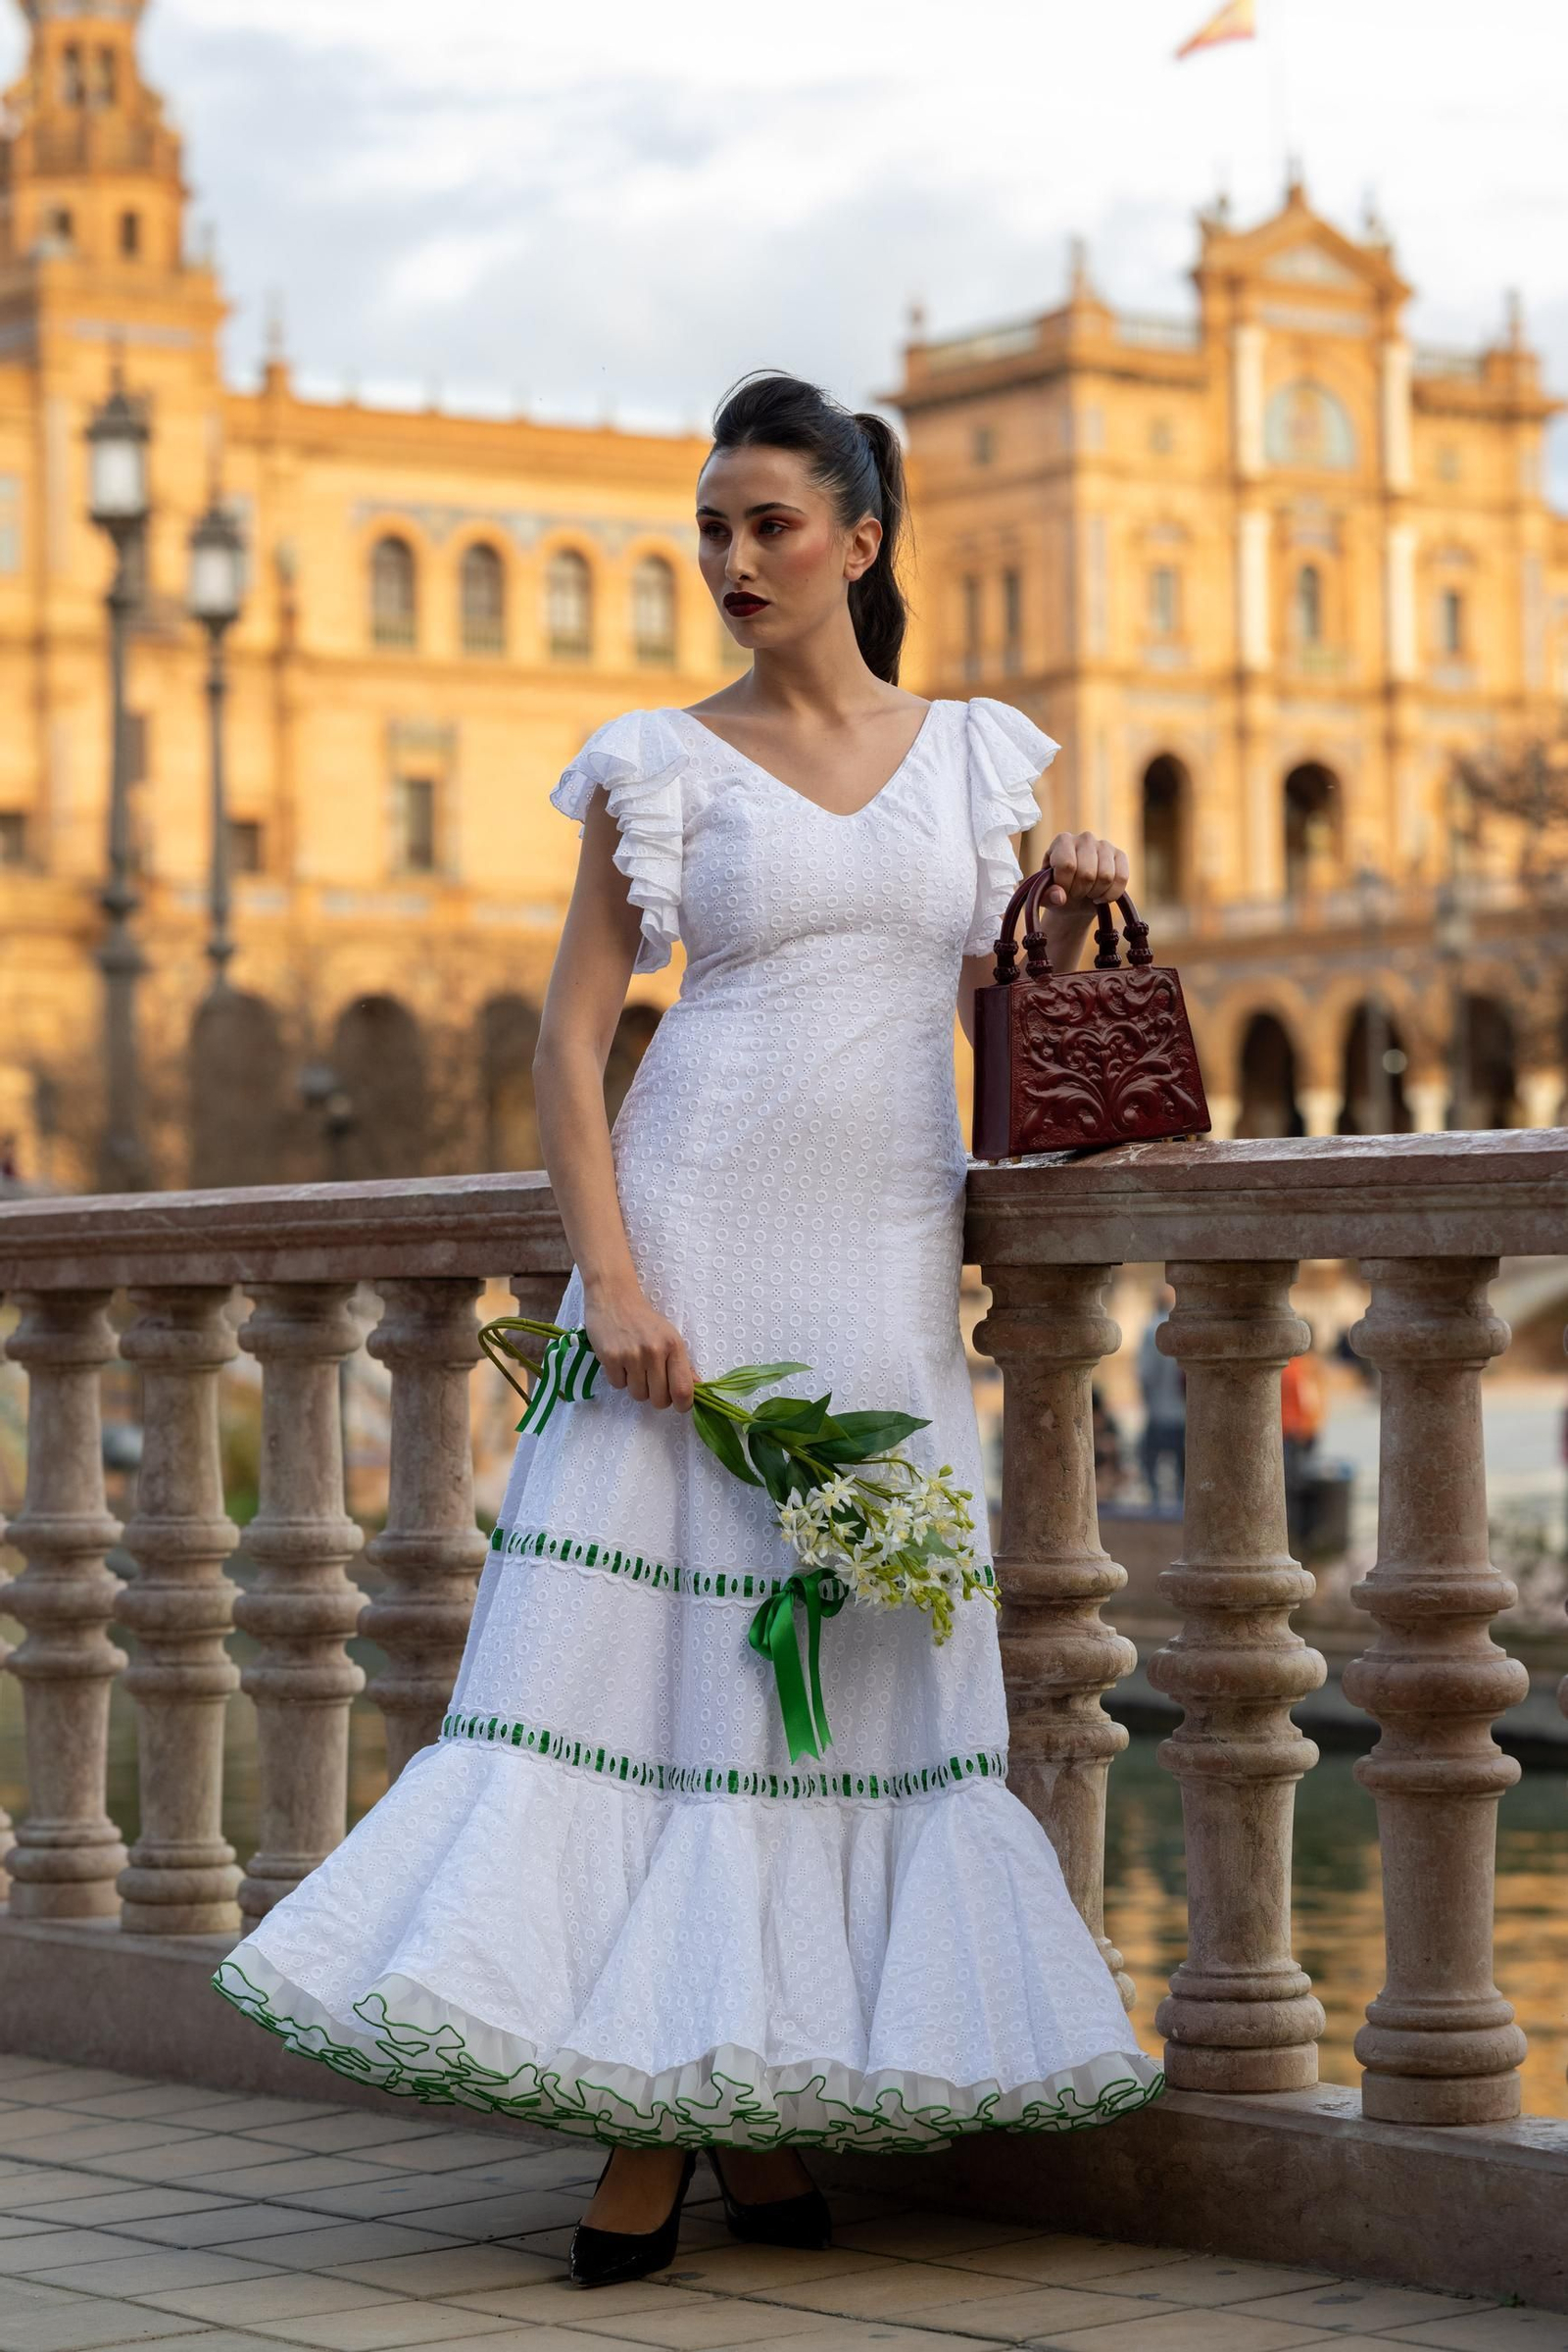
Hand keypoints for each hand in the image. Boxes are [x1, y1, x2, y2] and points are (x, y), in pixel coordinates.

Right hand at [583, 1284, 697, 1410]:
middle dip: (656, 1396)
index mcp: (674, 1346)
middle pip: (660, 1400)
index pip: (683, 1390)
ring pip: (638, 1395)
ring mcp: (631, 1355)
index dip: (683, 1405)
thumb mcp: (670, 1336)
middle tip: (652, 1380)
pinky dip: (619, 1377)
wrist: (614, 1296)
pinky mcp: (610, 1358)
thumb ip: (683, 1364)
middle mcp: (654, 1352)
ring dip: (636, 1386)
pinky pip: (618, 1385)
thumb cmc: (644, 1319)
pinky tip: (620, 1360)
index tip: (679, 1405)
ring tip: (634, 1366)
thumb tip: (698, 1386)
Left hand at [1041, 831, 1130, 909]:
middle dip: (1080, 891)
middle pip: (1087, 873)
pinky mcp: (1120, 855)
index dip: (1065, 885)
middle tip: (1075, 894)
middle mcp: (1085, 838)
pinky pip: (1122, 878)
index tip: (1062, 891)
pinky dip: (1111, 894)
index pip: (1067, 865)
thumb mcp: (1046, 895)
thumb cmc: (1059, 891)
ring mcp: (1105, 845)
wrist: (1077, 896)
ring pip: (1106, 876)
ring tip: (1088, 893)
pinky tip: (1102, 896)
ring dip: (1096, 893)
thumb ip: (1046, 896)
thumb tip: (1060, 897)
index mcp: (1062, 841)